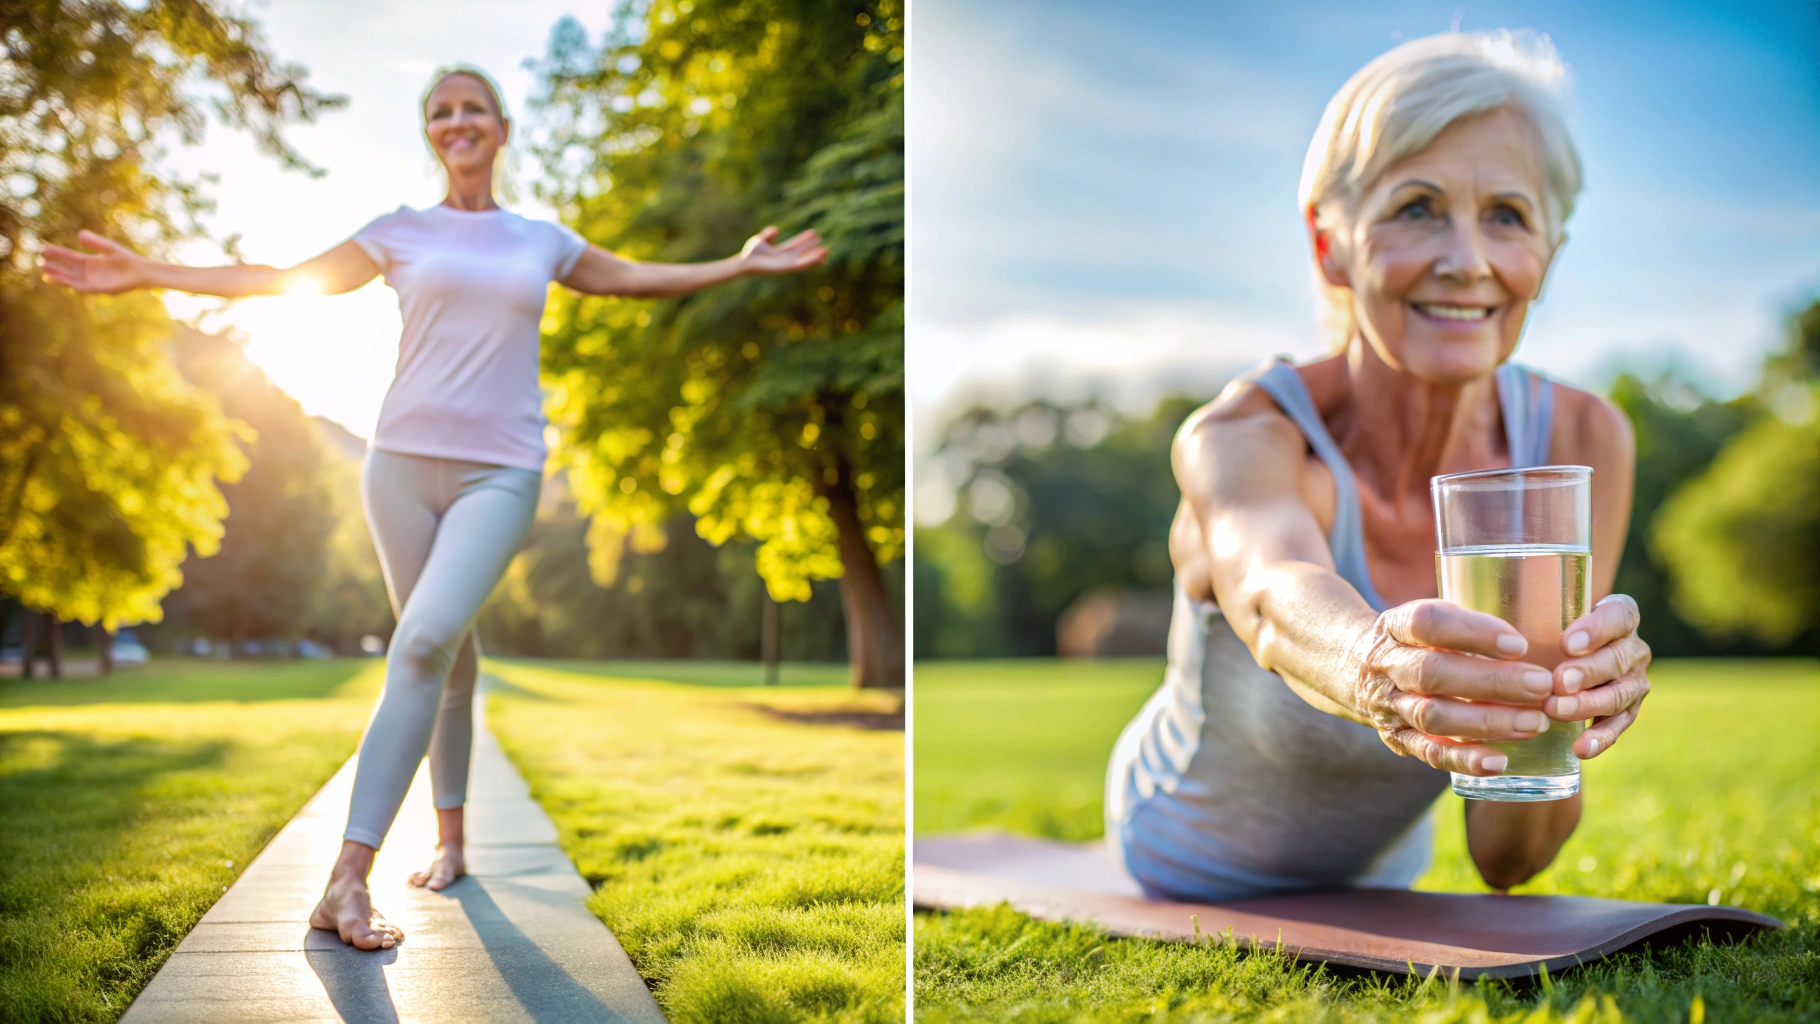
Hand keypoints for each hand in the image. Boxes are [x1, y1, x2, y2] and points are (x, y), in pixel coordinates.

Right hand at [40, 231, 150, 293]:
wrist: (141, 272)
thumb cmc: (126, 259)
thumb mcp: (108, 248)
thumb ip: (94, 242)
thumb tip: (79, 234)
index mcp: (90, 261)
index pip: (69, 256)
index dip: (56, 252)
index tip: (43, 248)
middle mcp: (88, 271)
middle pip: (66, 268)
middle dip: (53, 264)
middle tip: (38, 259)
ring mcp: (92, 280)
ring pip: (70, 277)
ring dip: (57, 274)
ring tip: (43, 269)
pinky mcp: (97, 288)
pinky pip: (79, 286)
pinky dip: (67, 282)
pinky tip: (57, 279)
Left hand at [738, 226, 826, 275]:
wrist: (746, 262)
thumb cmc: (750, 252)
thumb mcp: (760, 239)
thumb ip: (769, 233)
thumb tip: (777, 230)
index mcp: (779, 252)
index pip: (795, 245)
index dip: (804, 239)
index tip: (814, 233)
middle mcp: (784, 259)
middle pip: (802, 254)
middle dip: (812, 250)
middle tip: (826, 247)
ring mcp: (786, 264)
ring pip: (804, 260)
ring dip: (814, 257)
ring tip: (826, 252)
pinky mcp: (787, 268)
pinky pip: (801, 265)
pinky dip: (810, 261)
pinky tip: (818, 257)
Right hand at [1349, 600, 1556, 775]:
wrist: (1356, 672)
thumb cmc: (1416, 643)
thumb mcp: (1429, 619)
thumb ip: (1470, 624)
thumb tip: (1546, 634)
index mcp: (1395, 627)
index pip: (1427, 623)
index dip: (1472, 632)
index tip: (1519, 643)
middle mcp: (1386, 665)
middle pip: (1433, 673)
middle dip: (1491, 681)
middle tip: (1542, 685)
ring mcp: (1389, 705)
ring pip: (1433, 716)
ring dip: (1487, 721)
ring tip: (1534, 722)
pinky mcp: (1396, 738)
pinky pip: (1428, 753)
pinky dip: (1464, 759)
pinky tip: (1500, 761)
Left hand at [1545, 594, 1649, 758]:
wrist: (1561, 656)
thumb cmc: (1547, 626)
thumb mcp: (1544, 613)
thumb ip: (1531, 614)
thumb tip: (1491, 624)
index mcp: (1620, 616)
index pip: (1619, 616)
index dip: (1596, 630)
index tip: (1566, 644)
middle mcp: (1632, 648)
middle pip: (1617, 659)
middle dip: (1586, 672)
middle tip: (1557, 683)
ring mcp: (1633, 681)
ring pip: (1619, 694)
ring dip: (1588, 704)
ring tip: (1556, 710)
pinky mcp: (1628, 710)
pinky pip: (1618, 726)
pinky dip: (1601, 738)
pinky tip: (1581, 748)